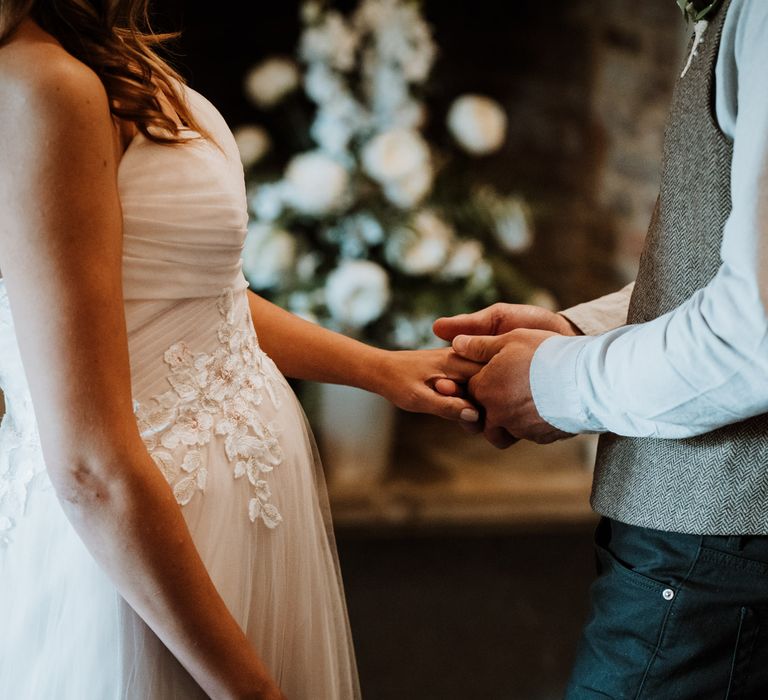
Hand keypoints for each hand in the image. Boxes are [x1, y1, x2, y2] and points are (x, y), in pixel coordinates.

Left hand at [373, 347, 483, 422]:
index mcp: (456, 361)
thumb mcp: (418, 399)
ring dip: (474, 404)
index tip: (474, 419)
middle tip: (464, 423)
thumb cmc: (396, 382)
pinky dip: (466, 400)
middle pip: (491, 382)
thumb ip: (447, 407)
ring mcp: (460, 363)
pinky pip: (472, 385)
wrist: (380, 369)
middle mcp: (462, 358)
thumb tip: (475, 415)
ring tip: (455, 417)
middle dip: (484, 406)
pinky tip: (453, 410)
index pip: (491, 379)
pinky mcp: (455, 369)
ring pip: (482, 385)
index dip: (489, 402)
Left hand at [433, 303, 581, 439]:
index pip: (470, 391)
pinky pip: (528, 435)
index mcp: (486, 389)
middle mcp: (498, 414)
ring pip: (504, 432)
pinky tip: (543, 408)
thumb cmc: (546, 353)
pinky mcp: (540, 437)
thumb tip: (456, 343)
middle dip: (486, 409)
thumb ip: (480, 345)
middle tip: (504, 393)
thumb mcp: (511, 338)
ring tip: (522, 403)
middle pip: (481, 418)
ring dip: (507, 422)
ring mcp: (519, 429)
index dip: (479, 381)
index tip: (491, 373)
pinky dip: (531, 425)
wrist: (585, 379)